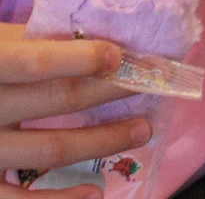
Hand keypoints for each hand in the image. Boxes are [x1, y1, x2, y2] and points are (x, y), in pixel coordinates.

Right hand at [0, 24, 150, 198]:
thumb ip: (37, 42)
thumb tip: (103, 40)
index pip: (35, 60)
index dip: (79, 58)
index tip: (118, 57)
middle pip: (55, 100)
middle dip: (108, 92)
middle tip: (151, 86)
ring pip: (49, 147)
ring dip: (103, 139)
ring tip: (143, 131)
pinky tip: (95, 193)